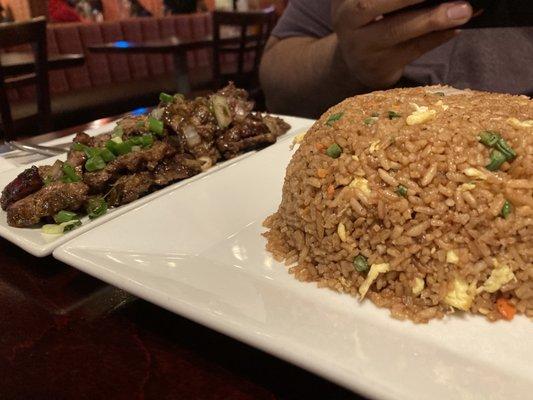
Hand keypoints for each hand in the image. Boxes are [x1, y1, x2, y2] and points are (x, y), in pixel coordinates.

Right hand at [332, 0, 472, 88]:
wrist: (354, 62)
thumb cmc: (371, 21)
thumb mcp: (372, 4)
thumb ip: (396, 0)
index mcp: (344, 0)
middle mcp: (346, 22)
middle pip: (368, 5)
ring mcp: (360, 48)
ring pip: (394, 31)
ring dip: (430, 19)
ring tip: (462, 11)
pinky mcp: (378, 68)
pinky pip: (411, 50)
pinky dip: (436, 38)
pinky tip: (455, 28)